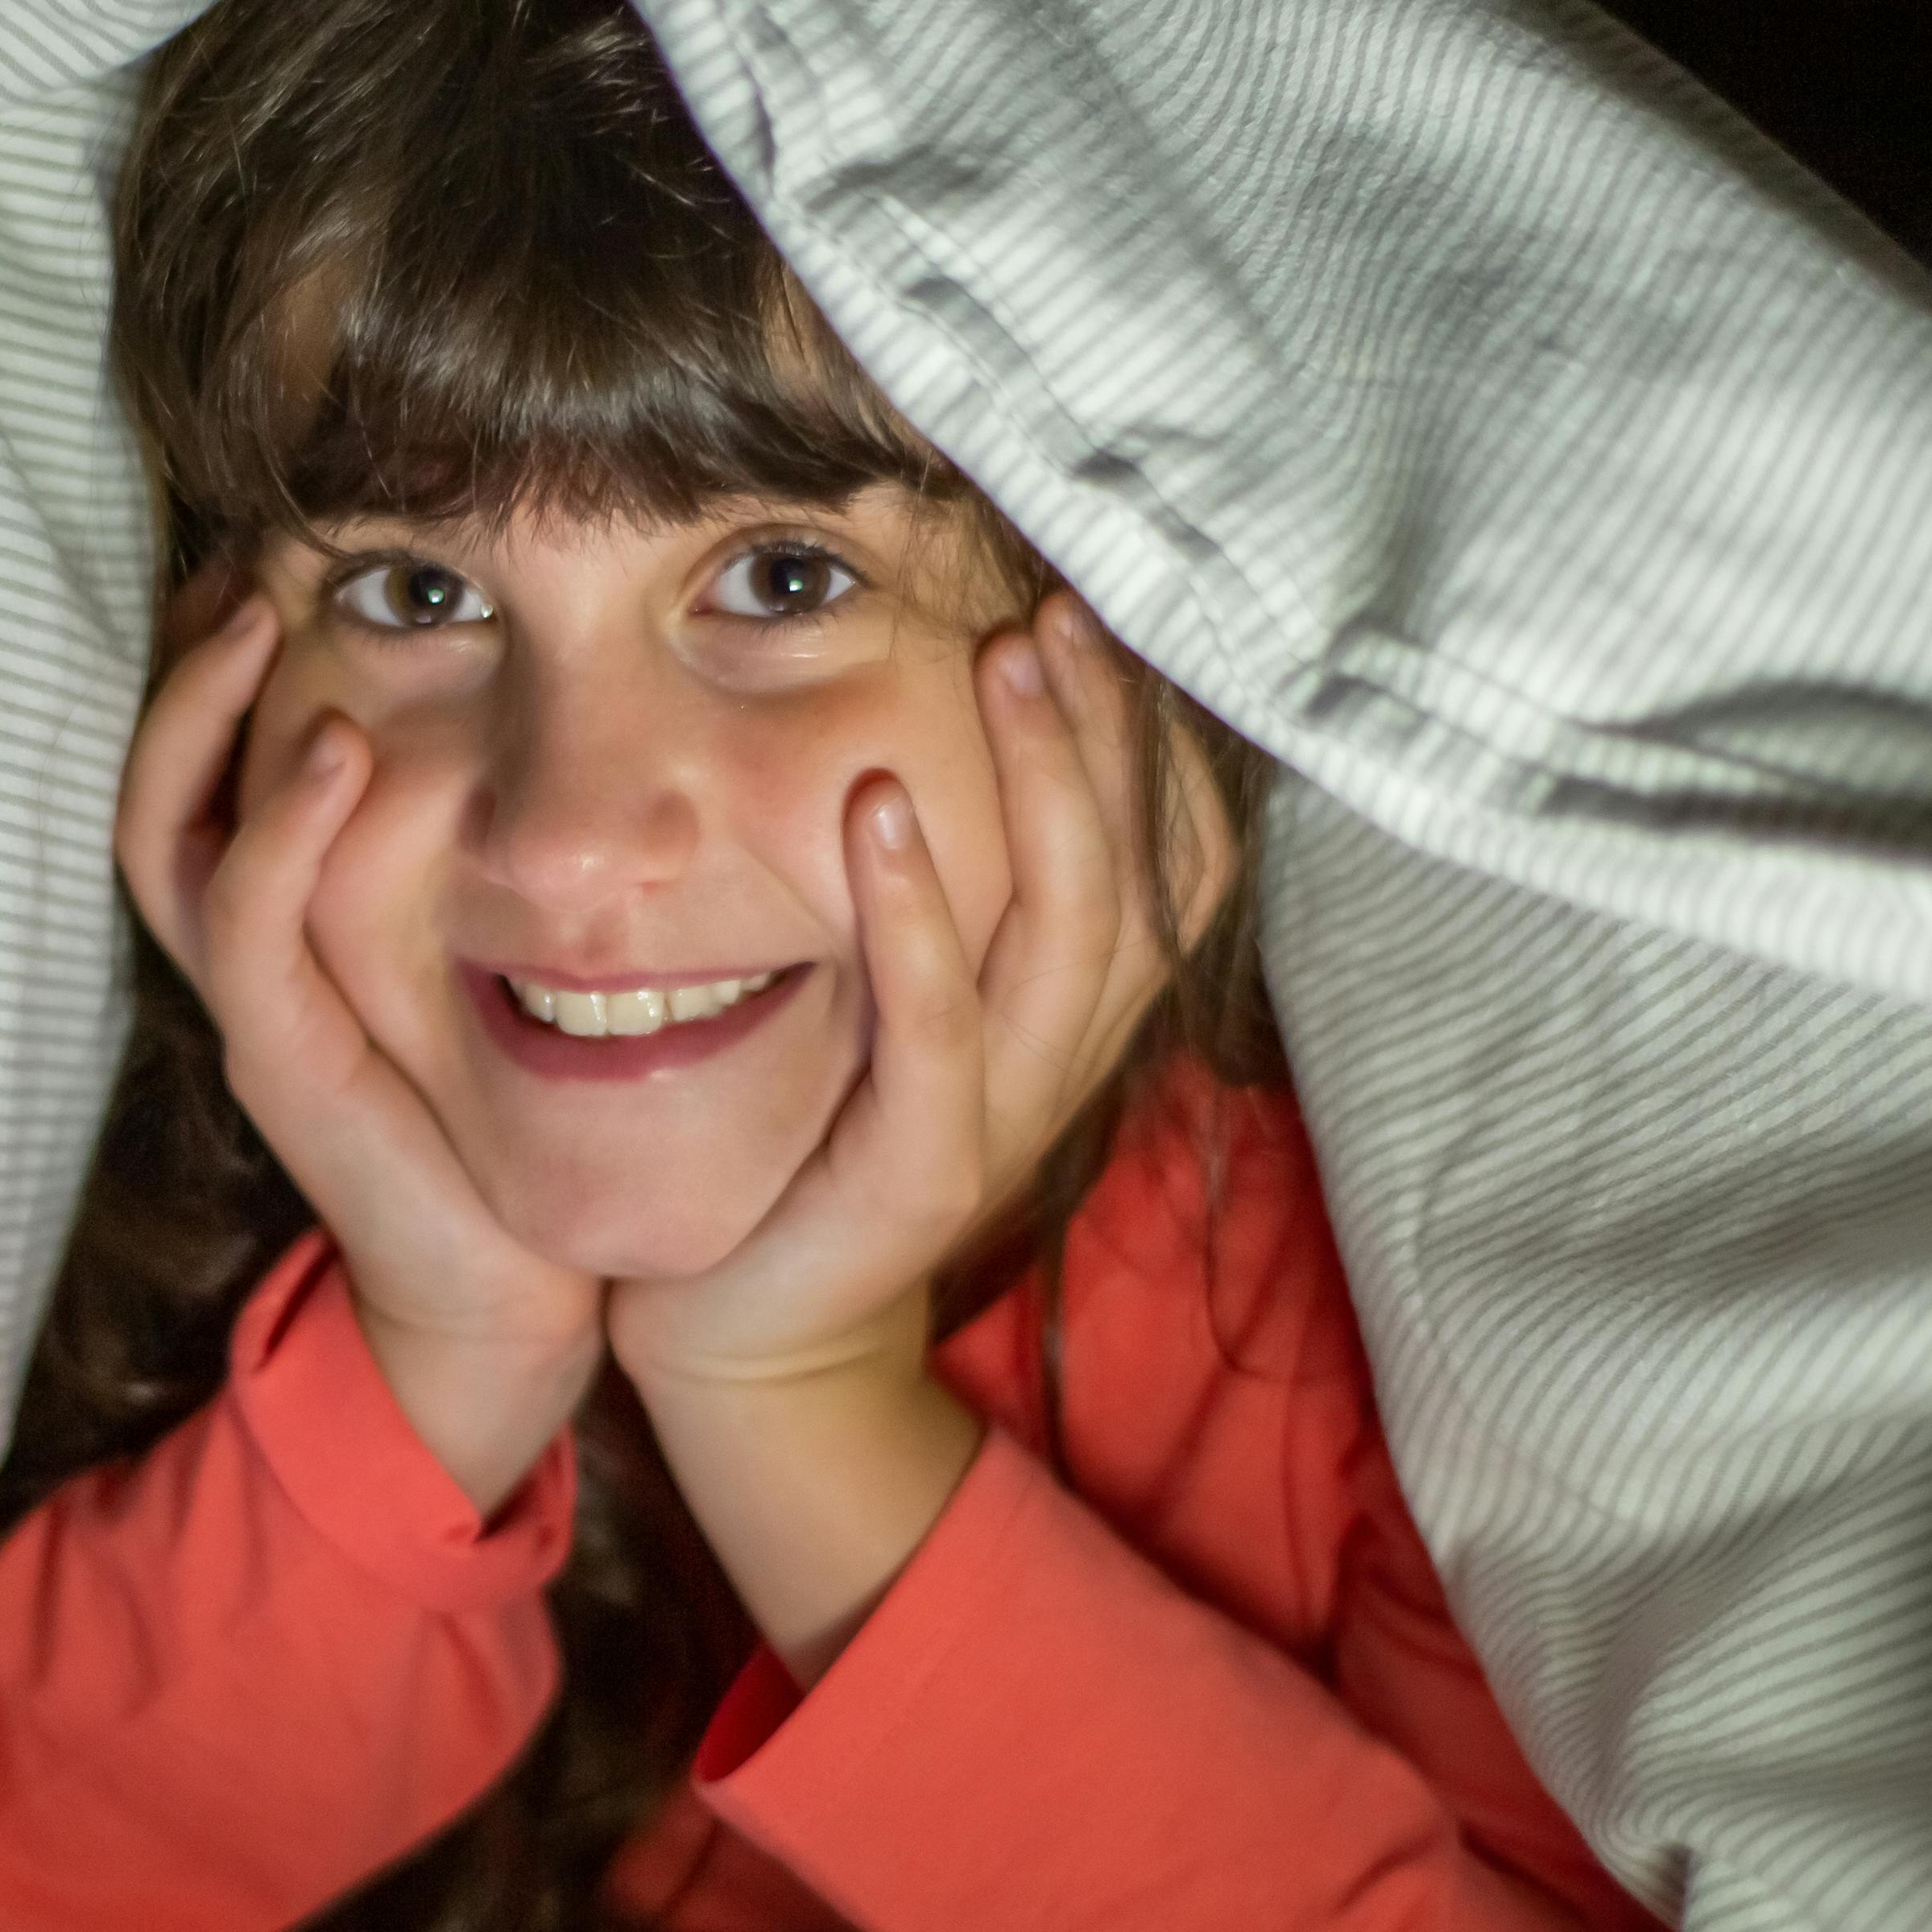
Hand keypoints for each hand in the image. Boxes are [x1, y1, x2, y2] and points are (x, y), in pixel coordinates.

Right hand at [116, 572, 604, 1510]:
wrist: (520, 1294)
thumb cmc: (533, 1116)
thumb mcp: (515, 950)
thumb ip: (517, 843)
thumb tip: (587, 710)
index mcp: (293, 917)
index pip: (215, 751)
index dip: (227, 644)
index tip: (289, 539)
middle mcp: (250, 950)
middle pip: (158, 768)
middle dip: (189, 651)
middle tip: (252, 543)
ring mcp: (254, 1003)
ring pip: (165, 828)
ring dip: (202, 712)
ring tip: (261, 612)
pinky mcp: (283, 1060)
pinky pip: (247, 920)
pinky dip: (278, 828)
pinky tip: (338, 748)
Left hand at [606, 593, 1189, 1666]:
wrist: (751, 1331)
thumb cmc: (816, 1138)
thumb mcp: (904, 995)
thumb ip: (952, 896)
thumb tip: (941, 723)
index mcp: (1075, 1012)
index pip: (1180, 863)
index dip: (1166, 745)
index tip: (1120, 609)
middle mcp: (1068, 1057)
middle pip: (1141, 873)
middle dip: (1111, 729)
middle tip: (1067, 601)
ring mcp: (1007, 1116)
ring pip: (1073, 931)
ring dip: (1046, 787)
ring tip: (1008, 661)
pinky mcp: (925, 1169)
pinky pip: (940, 1028)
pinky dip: (918, 916)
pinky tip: (883, 812)